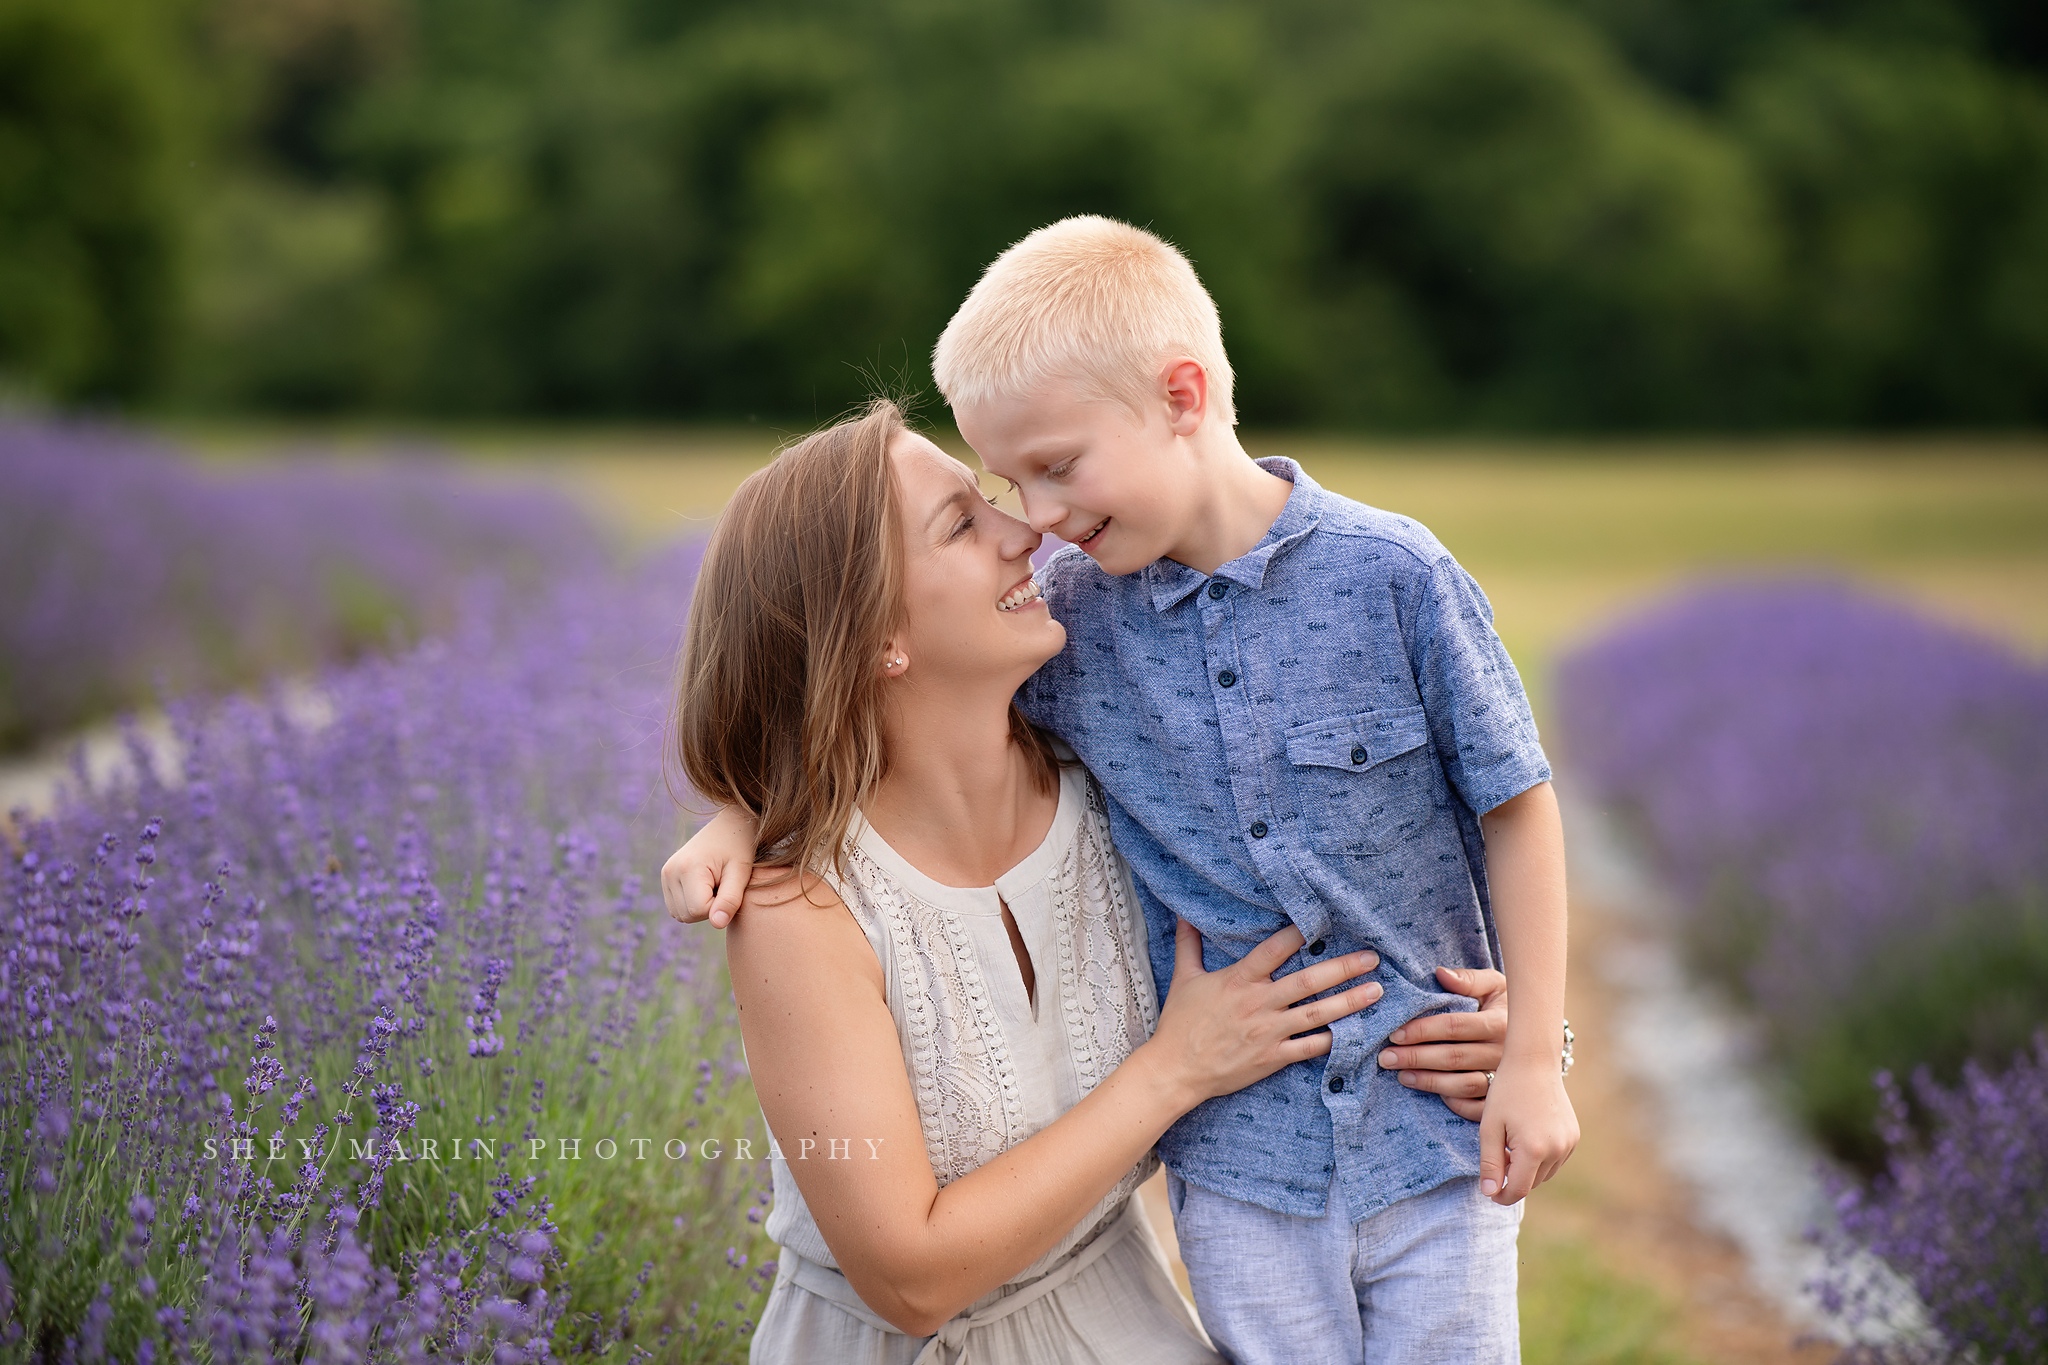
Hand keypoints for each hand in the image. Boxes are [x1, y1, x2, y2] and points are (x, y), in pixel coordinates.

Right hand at [659, 805, 758, 927]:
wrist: (731, 825)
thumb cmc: (740, 847)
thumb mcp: (741, 873)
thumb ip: (730, 900)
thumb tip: (717, 924)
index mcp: (688, 867)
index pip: (699, 910)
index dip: (719, 906)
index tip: (730, 887)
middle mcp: (670, 871)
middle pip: (687, 915)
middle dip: (710, 908)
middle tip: (724, 884)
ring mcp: (665, 874)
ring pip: (681, 914)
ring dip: (701, 908)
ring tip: (716, 884)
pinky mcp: (666, 877)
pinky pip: (678, 908)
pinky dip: (693, 904)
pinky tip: (707, 886)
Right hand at [1146, 918, 1383, 1109]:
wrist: (1176, 1070)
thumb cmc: (1179, 1023)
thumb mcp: (1183, 978)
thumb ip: (1189, 944)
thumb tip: (1185, 914)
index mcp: (1238, 980)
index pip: (1274, 949)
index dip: (1300, 933)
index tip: (1326, 920)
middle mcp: (1259, 1004)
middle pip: (1308, 982)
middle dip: (1343, 968)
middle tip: (1372, 958)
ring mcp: (1269, 1032)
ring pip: (1317, 1014)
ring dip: (1350, 1002)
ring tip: (1377, 991)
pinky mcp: (1274, 1058)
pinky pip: (1310, 1048)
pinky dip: (1335, 1040)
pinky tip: (1358, 1032)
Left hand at [1377, 966, 1505, 1120]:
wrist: (1540, 1036)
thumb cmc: (1507, 1006)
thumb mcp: (1495, 984)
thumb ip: (1469, 980)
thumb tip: (1440, 973)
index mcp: (1500, 1023)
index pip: (1454, 1027)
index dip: (1423, 1030)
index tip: (1395, 1033)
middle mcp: (1505, 1053)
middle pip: (1454, 1058)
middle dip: (1416, 1057)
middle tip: (1386, 1057)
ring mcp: (1506, 1079)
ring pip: (1463, 1084)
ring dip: (1429, 1082)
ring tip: (1401, 1075)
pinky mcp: (1504, 1098)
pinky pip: (1478, 1108)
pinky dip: (1455, 1103)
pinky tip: (1434, 1095)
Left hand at [1478, 1057, 1577, 1204]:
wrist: (1534, 1062)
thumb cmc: (1506, 1092)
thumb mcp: (1490, 1127)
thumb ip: (1490, 1163)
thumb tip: (1489, 1193)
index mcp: (1534, 1149)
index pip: (1519, 1190)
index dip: (1502, 1196)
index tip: (1489, 1191)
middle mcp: (1557, 1150)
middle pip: (1532, 1183)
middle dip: (1513, 1179)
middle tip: (1497, 1159)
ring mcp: (1569, 1143)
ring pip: (1545, 1174)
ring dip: (1527, 1170)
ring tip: (1510, 1146)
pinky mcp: (1574, 1136)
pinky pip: (1556, 1160)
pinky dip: (1541, 1159)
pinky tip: (1526, 1139)